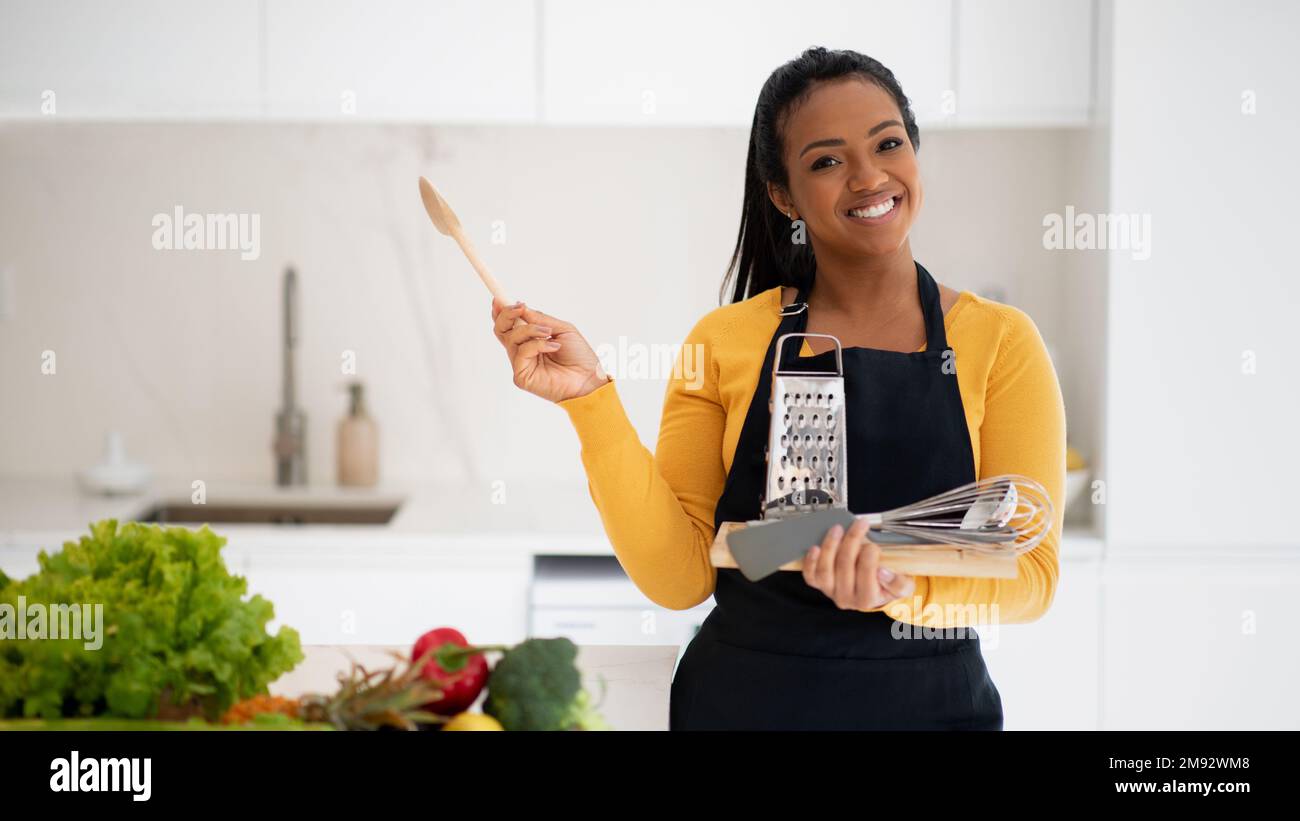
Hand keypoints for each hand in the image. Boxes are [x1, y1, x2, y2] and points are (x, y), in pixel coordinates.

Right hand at [491, 297, 608, 403]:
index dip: (501, 311)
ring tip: (548, 332)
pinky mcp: (521, 376)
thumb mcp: (561, 329)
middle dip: (506, 314)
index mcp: (530, 340)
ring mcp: (521, 364)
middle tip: (519, 307)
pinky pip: (521, 352)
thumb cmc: (579, 357)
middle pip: (501, 330)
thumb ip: (540, 319)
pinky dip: (537, 344)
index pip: (509, 325)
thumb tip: (521, 307)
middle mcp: (523, 351)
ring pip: (511, 338)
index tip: (498, 298)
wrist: (589, 379)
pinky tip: (553, 347)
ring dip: (530, 329)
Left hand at [802, 518, 915, 611]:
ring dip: (830, 546)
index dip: (869, 556)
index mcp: (867, 599)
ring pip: (825, 570)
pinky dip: (810, 561)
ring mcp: (830, 591)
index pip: (866, 575)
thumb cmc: (887, 585)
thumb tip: (883, 572)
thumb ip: (898, 582)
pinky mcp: (820, 584)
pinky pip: (810, 575)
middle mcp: (846, 598)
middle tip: (860, 525)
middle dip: (852, 542)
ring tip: (838, 529)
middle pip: (844, 567)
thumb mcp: (903, 586)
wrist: (873, 592)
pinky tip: (815, 547)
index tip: (874, 544)